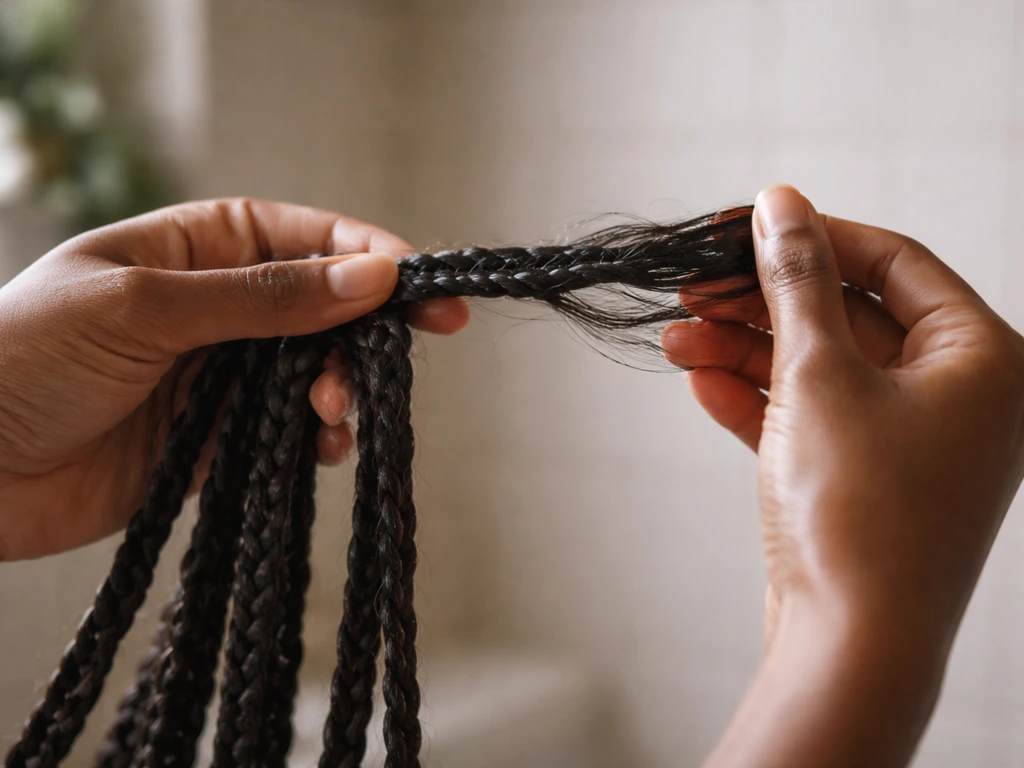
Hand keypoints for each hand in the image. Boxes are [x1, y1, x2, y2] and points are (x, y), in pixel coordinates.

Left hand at [0, 198, 468, 560]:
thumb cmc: (27, 359)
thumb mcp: (147, 308)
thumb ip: (264, 297)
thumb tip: (372, 277)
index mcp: (200, 246)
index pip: (310, 238)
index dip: (372, 258)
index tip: (423, 286)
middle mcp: (221, 305)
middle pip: (328, 308)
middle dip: (364, 333)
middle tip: (392, 362)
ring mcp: (223, 372)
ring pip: (317, 371)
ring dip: (340, 390)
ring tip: (328, 413)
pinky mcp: (219, 437)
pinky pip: (290, 432)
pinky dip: (315, 439)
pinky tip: (318, 446)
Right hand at [662, 185, 1023, 766]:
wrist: (850, 647)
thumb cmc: (859, 514)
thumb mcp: (819, 374)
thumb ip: (797, 281)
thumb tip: (780, 204)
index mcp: (982, 359)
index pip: (894, 263)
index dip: (816, 235)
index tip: (747, 223)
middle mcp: (956, 397)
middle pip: (848, 316)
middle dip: (763, 302)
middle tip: (696, 286)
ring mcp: (910, 442)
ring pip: (820, 368)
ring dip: (745, 350)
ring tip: (676, 338)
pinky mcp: (865, 479)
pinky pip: (811, 417)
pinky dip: (756, 398)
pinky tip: (700, 381)